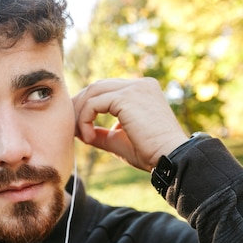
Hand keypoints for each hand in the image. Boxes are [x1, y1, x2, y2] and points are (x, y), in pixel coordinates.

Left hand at [73, 78, 188, 171]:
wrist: (170, 158)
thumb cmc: (149, 153)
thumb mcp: (118, 140)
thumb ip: (100, 133)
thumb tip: (80, 132)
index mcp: (141, 90)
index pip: (106, 90)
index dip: (88, 106)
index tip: (80, 127)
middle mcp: (139, 84)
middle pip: (97, 87)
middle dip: (80, 106)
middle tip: (72, 128)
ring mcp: (134, 87)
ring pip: (93, 93)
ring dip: (80, 114)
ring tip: (81, 136)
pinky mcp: (127, 97)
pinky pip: (94, 103)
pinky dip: (85, 120)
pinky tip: (89, 138)